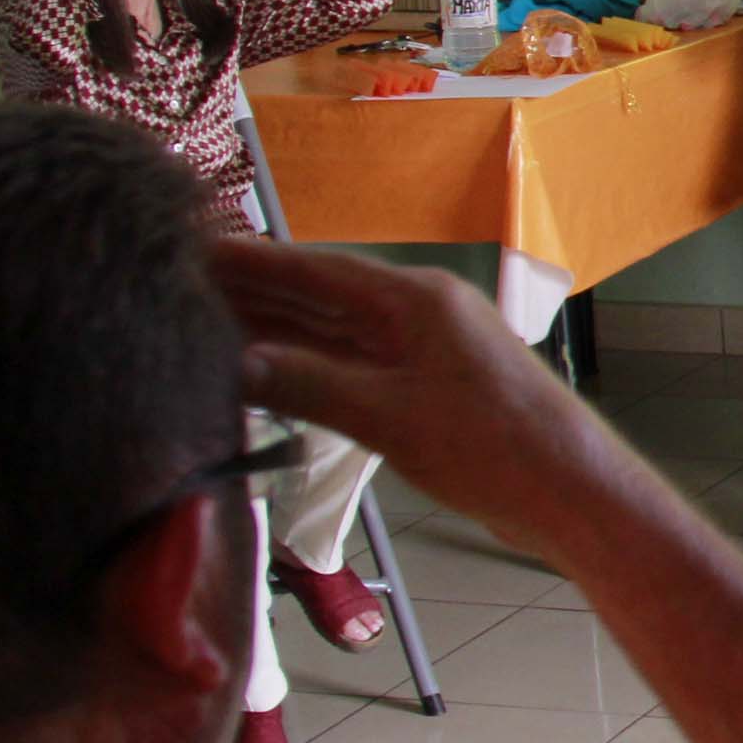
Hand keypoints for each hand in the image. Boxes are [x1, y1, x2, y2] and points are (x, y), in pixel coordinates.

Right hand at [212, 238, 611, 534]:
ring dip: (270, 329)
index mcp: (415, 300)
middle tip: (173, 289)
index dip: (249, 261)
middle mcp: (418, 313)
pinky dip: (304, 365)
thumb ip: (309, 385)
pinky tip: (259, 372)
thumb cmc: (494, 448)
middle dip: (248, 292)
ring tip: (197, 326)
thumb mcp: (388, 416)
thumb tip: (236, 362)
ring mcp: (423, 349)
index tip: (189, 250)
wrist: (569, 491)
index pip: (315, 269)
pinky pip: (350, 364)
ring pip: (331, 331)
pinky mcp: (425, 386)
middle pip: (318, 295)